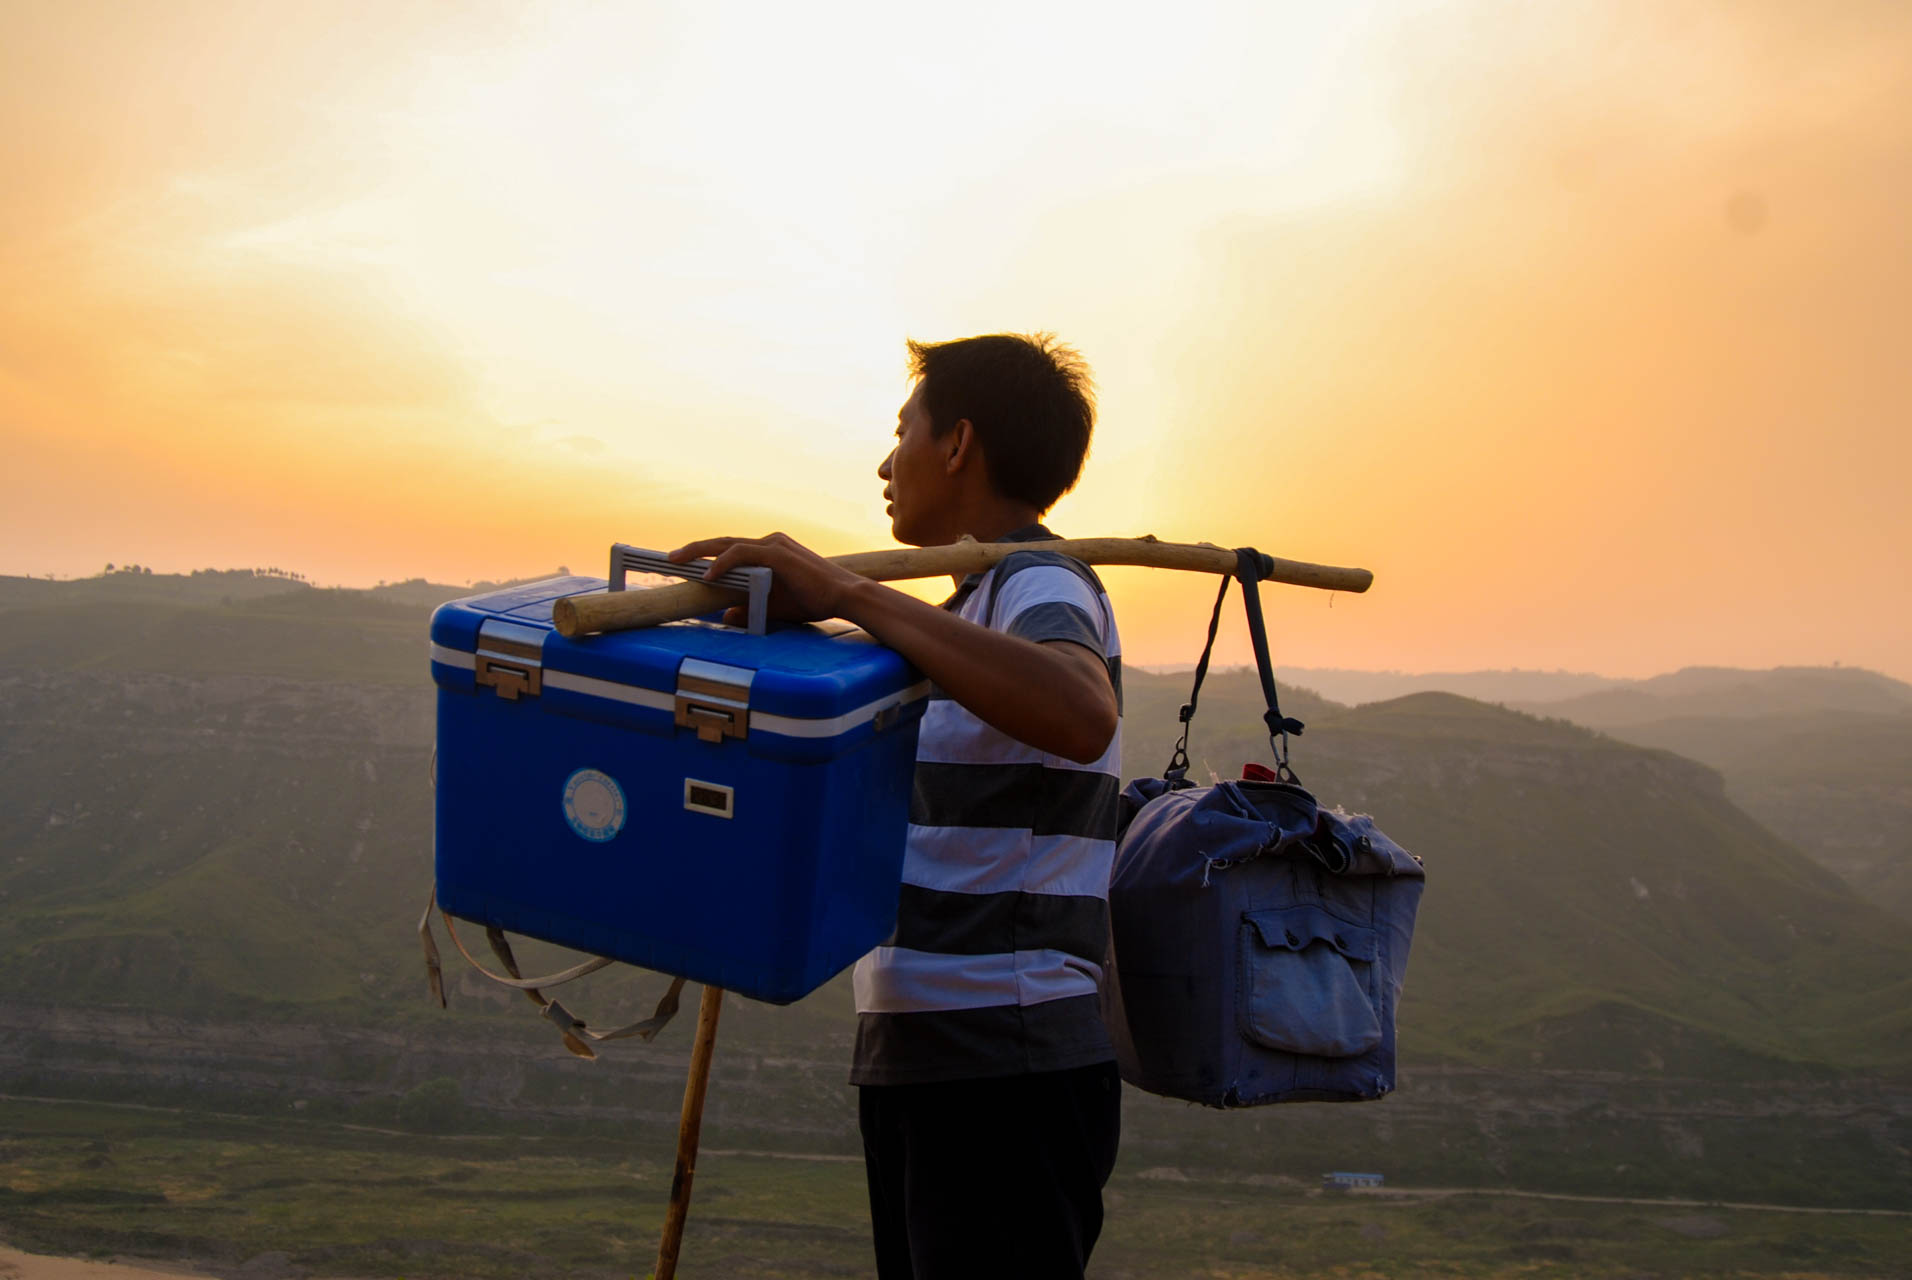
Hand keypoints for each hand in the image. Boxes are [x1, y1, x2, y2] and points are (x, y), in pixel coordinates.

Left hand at [667, 532, 867, 625]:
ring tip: (676, 561)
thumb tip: (725, 616)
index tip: (683, 564)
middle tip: (669, 559)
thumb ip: (749, 609)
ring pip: (728, 544)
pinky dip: (723, 562)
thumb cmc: (814, 601)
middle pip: (723, 542)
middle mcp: (770, 542)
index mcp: (769, 552)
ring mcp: (774, 545)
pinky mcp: (777, 553)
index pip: (730, 550)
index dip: (705, 555)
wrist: (844, 597)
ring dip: (699, 552)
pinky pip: (742, 553)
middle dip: (694, 549)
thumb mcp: (773, 608)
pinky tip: (708, 575)